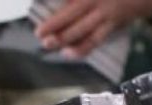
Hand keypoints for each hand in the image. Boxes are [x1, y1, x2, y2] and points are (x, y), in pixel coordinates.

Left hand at [35, 0, 151, 58]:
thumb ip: (76, 0)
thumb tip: (58, 7)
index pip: (69, 0)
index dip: (55, 6)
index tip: (41, 20)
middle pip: (72, 12)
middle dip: (54, 24)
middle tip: (39, 33)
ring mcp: (106, 12)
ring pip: (83, 28)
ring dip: (64, 38)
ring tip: (49, 44)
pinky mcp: (112, 24)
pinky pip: (96, 38)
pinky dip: (82, 48)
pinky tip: (69, 53)